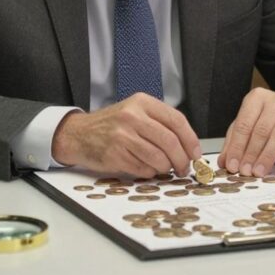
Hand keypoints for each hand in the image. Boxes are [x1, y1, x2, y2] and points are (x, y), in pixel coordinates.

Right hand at [52, 93, 201, 177]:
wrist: (79, 134)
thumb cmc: (112, 125)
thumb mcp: (135, 111)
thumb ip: (160, 123)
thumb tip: (188, 146)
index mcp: (141, 102)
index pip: (176, 120)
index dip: (191, 140)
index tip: (196, 153)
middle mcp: (132, 116)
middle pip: (170, 141)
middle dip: (182, 159)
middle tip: (184, 168)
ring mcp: (122, 136)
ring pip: (158, 158)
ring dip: (166, 168)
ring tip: (164, 168)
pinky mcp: (114, 154)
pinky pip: (143, 169)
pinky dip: (150, 172)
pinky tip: (146, 168)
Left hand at [218, 88, 274, 178]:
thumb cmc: (268, 118)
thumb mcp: (248, 124)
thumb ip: (234, 141)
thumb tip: (224, 161)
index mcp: (257, 98)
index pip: (244, 124)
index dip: (237, 146)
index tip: (232, 165)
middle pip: (261, 130)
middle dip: (251, 154)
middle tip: (245, 171)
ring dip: (267, 157)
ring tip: (259, 172)